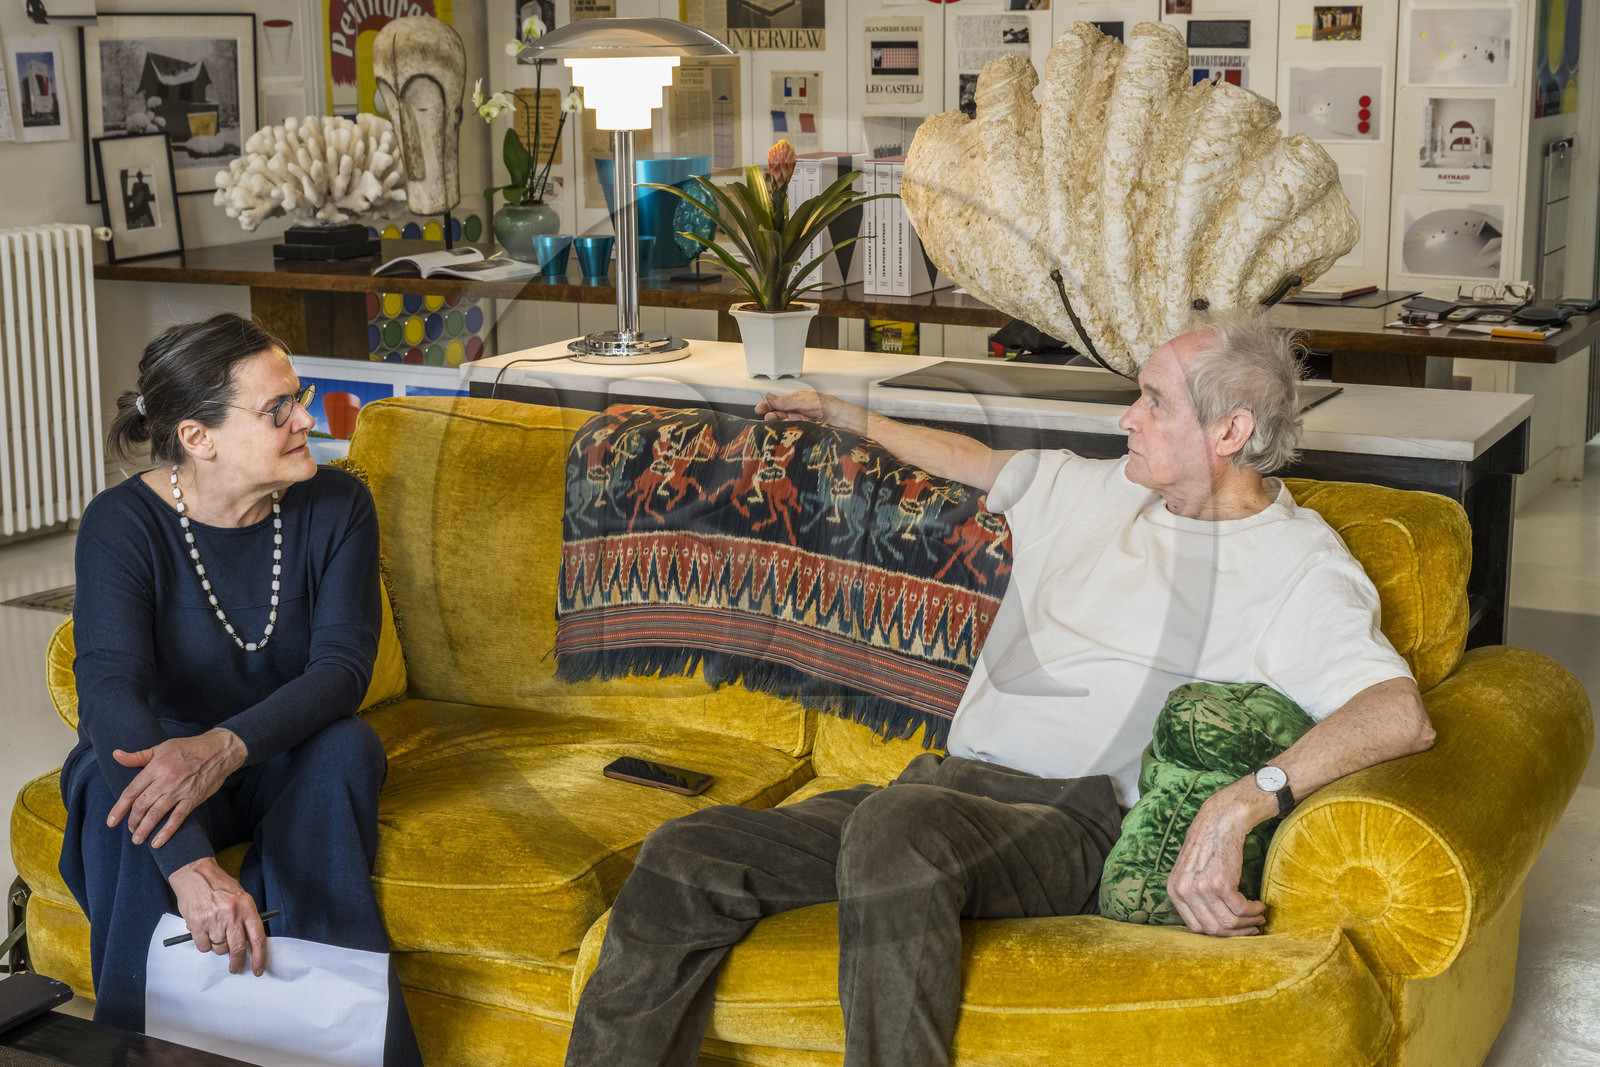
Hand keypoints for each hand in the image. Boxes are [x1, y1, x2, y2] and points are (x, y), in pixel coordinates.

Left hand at [108, 728, 246, 847]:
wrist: (218, 750)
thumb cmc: (188, 748)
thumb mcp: (161, 748)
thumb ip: (137, 756)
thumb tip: (116, 755)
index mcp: (155, 768)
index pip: (131, 792)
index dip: (119, 809)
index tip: (111, 822)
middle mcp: (165, 781)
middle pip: (141, 806)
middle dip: (132, 821)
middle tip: (130, 830)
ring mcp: (179, 791)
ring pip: (156, 814)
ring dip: (144, 829)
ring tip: (138, 839)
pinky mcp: (193, 799)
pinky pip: (178, 818)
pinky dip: (167, 832)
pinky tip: (158, 842)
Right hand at [168, 857, 267, 975]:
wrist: (196, 874)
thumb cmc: (219, 886)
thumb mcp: (241, 898)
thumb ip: (245, 918)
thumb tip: (248, 943)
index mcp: (246, 907)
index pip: (257, 938)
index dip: (259, 957)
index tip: (258, 969)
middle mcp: (231, 914)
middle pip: (237, 949)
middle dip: (237, 963)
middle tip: (235, 968)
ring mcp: (214, 920)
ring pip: (219, 949)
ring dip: (218, 948)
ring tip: (215, 933)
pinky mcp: (197, 924)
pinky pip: (203, 947)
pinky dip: (204, 944)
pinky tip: (203, 932)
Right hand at [753, 391, 865, 433]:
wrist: (840, 418)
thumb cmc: (826, 406)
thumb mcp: (803, 401)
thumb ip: (786, 401)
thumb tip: (769, 396)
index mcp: (794, 400)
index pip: (776, 402)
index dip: (767, 406)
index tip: (759, 409)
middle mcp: (795, 410)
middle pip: (777, 413)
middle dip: (771, 415)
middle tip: (768, 417)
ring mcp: (798, 420)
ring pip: (782, 423)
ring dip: (777, 423)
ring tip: (774, 423)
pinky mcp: (802, 430)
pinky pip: (789, 430)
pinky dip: (784, 431)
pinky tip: (782, 431)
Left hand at [1165, 779, 1274, 936]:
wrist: (1223, 818)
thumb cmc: (1211, 844)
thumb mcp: (1191, 871)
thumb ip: (1194, 895)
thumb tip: (1211, 926)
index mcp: (1173, 890)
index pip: (1196, 928)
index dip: (1219, 934)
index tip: (1235, 932)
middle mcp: (1183, 891)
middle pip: (1213, 929)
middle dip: (1236, 933)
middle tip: (1253, 928)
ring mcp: (1200, 887)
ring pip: (1229, 922)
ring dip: (1248, 922)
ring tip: (1259, 916)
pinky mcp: (1220, 882)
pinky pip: (1240, 909)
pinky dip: (1254, 910)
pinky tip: (1260, 904)